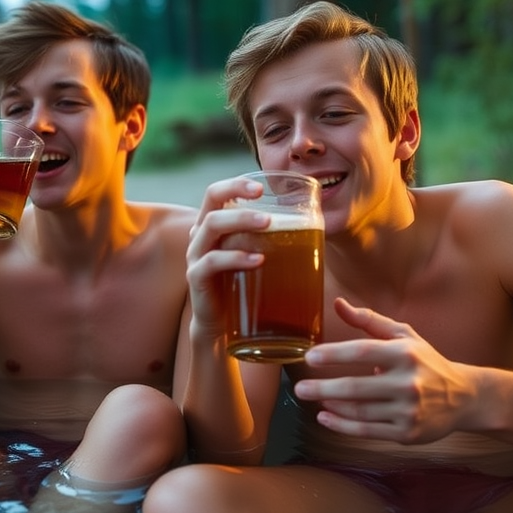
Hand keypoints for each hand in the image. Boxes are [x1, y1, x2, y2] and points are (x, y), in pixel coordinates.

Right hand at [184, 175, 269, 350]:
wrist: (221, 327)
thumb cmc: (243, 285)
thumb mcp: (253, 255)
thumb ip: (269, 238)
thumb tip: (315, 222)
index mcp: (213, 225)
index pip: (216, 193)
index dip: (236, 184)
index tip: (261, 187)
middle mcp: (200, 236)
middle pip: (211, 202)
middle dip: (237, 193)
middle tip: (264, 198)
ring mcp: (196, 256)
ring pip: (211, 226)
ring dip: (241, 220)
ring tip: (268, 224)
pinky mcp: (197, 279)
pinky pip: (213, 261)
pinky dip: (236, 257)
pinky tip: (258, 260)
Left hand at [293, 298, 476, 444]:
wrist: (464, 397)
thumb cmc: (427, 361)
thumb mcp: (404, 336)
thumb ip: (369, 321)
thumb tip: (339, 304)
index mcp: (405, 354)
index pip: (363, 352)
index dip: (334, 354)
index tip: (309, 357)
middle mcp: (408, 382)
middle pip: (356, 387)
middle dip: (323, 388)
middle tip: (299, 388)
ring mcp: (408, 410)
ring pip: (359, 412)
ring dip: (331, 406)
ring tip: (314, 400)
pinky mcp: (407, 433)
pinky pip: (367, 431)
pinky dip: (342, 426)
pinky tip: (325, 418)